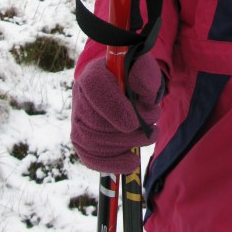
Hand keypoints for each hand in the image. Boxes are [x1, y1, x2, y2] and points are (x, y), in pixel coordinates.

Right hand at [71, 52, 162, 172]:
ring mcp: (77, 119)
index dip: (116, 109)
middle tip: (154, 128)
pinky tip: (132, 161)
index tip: (137, 120)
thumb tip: (146, 93)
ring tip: (150, 136)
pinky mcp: (80, 139)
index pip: (95, 90)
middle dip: (131, 132)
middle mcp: (79, 96)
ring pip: (95, 143)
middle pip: (97, 124)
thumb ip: (145, 74)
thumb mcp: (143, 68)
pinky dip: (112, 164)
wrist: (123, 85)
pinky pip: (90, 158)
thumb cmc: (133, 76)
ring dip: (127, 145)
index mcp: (93, 74)